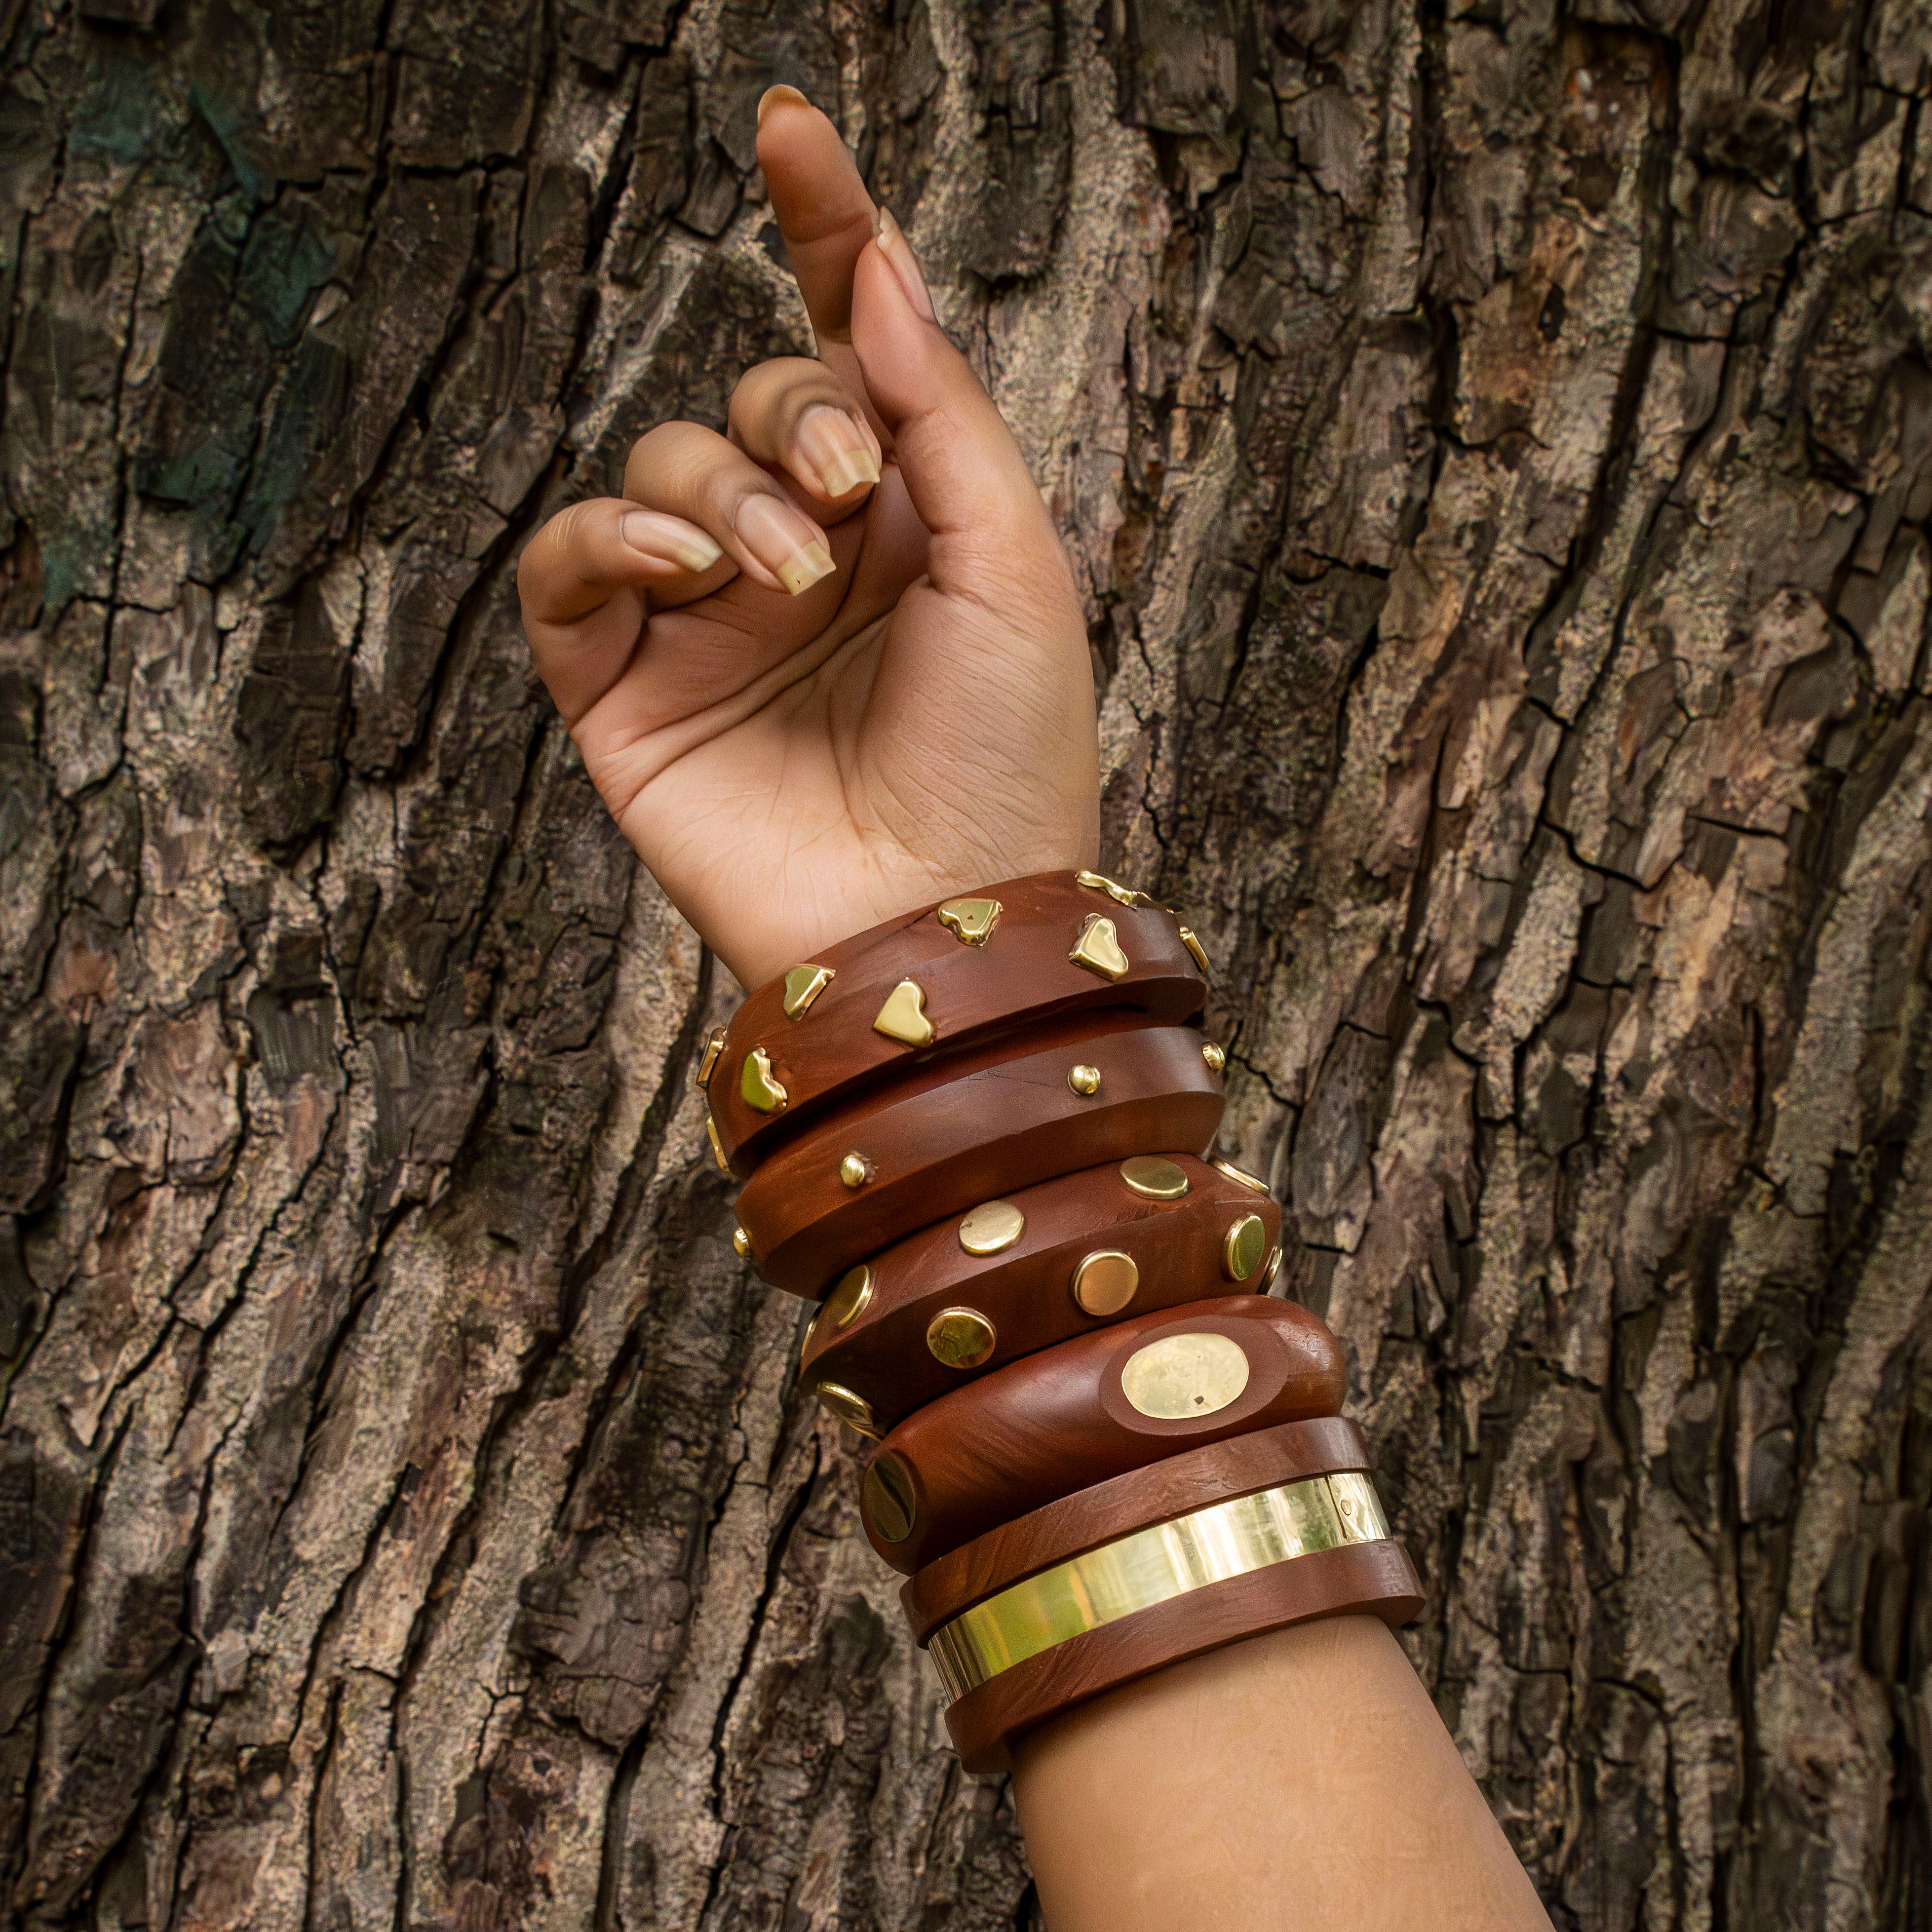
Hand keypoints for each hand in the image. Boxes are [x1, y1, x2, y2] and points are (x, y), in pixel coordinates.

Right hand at [517, 90, 1098, 991]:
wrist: (943, 922)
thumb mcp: (1013, 562)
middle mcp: (800, 555)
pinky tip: (685, 564)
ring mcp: (706, 621)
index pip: (843, 342)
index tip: (792, 127)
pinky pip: (568, 563)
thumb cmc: (1006, 759)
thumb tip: (874, 266)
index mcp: (904, 518)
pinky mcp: (623, 689)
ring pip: (661, 463)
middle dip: (796, 421)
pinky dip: (612, 536)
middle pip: (752, 397)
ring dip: (723, 491)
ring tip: (789, 574)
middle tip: (850, 502)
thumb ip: (937, 405)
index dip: (818, 231)